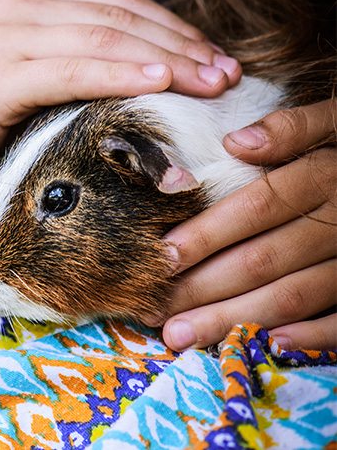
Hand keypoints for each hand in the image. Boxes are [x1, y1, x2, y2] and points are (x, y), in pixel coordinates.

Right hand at [0, 0, 240, 213]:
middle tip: (226, 74)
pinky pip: (70, 70)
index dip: (172, 30)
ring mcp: (1, 40)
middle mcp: (13, 11)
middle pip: (117, 17)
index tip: (214, 62)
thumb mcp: (23, 94)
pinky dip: (119, 73)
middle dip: (181, 44)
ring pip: (101, 37)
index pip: (115, 8)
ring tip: (209, 82)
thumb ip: (69, 75)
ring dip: (165, 58)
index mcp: (24, 8)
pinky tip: (158, 82)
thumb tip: (141, 88)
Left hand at [156, 99, 335, 350]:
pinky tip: (266, 344)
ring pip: (293, 295)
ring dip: (233, 318)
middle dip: (203, 288)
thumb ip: (294, 126)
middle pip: (264, 259)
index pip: (256, 207)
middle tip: (152, 310)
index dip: (208, 233)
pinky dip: (309, 336)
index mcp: (325, 176)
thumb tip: (237, 143)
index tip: (162, 256)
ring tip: (181, 336)